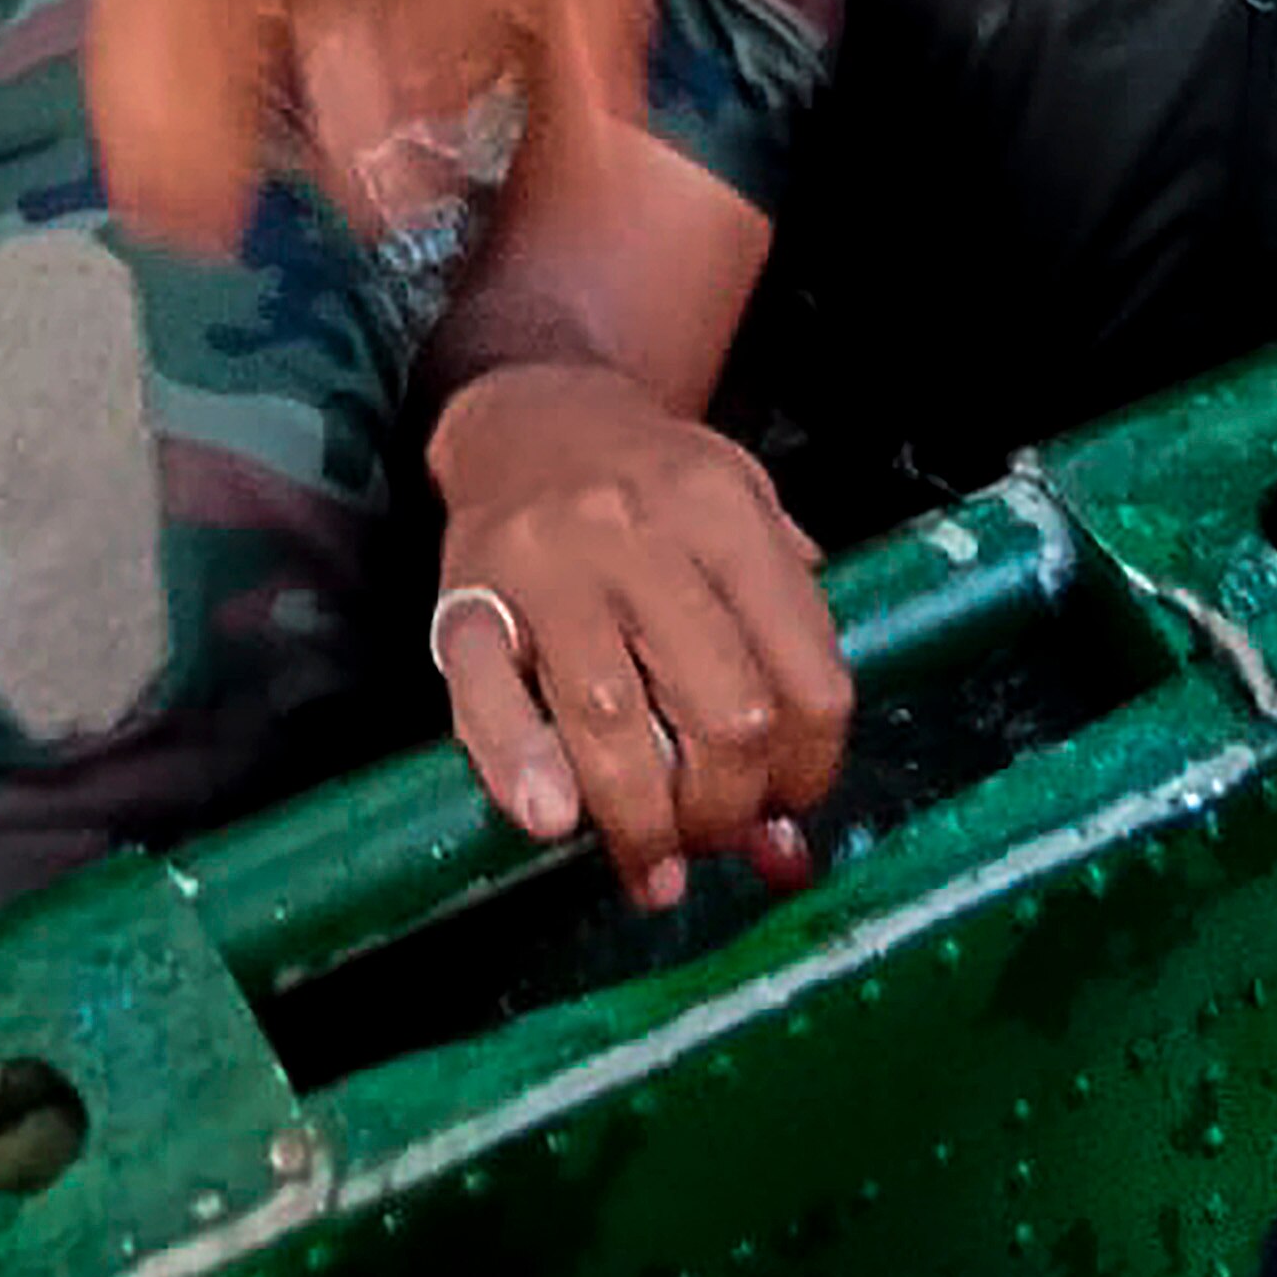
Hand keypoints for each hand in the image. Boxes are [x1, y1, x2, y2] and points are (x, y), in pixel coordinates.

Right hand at [429, 363, 847, 909]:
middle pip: (723, 714)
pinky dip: (522, 770)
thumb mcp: (747, 524)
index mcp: (725, 511)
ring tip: (651, 861)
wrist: (530, 415)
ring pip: (614, 722)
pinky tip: (554, 823)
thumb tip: (789, 847)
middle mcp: (641, 530)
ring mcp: (549, 561)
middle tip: (711, 834)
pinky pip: (489, 697)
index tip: (785, 804)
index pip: (808, 681)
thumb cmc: (655, 489)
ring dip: (644, 823)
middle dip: (727, 810)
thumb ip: (784, 653)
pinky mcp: (468, 594)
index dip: (808, 774)